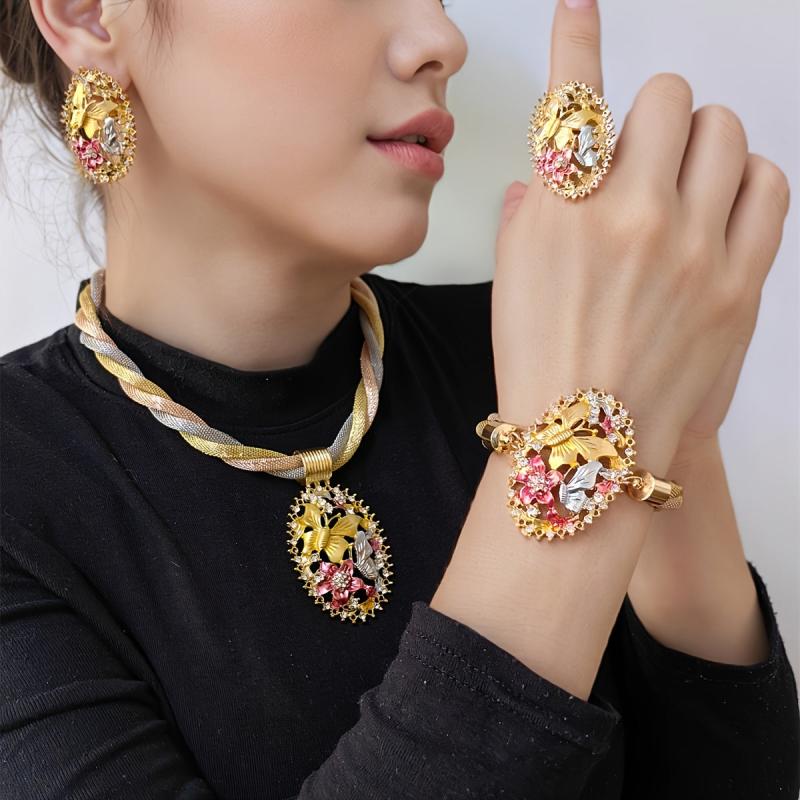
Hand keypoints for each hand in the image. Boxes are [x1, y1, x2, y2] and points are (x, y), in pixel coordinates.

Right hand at [492, 0, 789, 478]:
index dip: (577, 37)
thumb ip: (528, 216)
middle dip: (651, 118)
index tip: (583, 3)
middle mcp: (630, 215)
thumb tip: (545, 180)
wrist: (587, 449)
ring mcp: (694, 247)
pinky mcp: (741, 281)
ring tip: (685, 183)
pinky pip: (770, 184)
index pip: (571, 98)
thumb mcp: (510, 283)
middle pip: (667, 98)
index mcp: (560, 213)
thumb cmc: (538, 369)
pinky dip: (747, 178)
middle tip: (640, 158)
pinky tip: (725, 205)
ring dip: (700, 141)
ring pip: (725, 129)